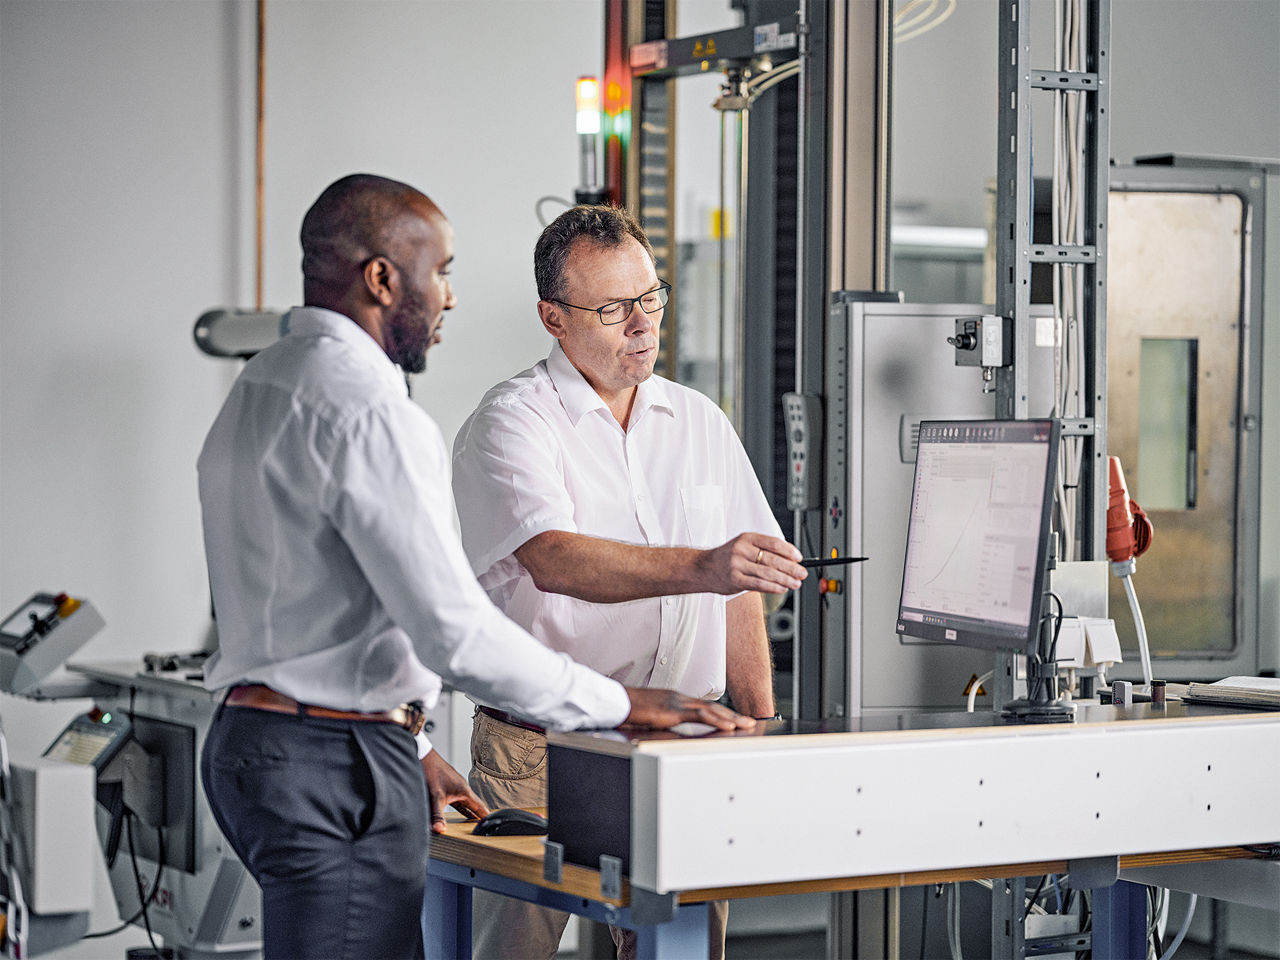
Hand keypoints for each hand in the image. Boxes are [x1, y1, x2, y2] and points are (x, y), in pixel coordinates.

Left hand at [421, 748, 488, 833]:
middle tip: (485, 825)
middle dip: (479, 815)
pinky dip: (459, 806)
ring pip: (465, 801)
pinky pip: (457, 799)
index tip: (492, 824)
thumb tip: (440, 829)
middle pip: (474, 804)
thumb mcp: (435, 797)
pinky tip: (455, 808)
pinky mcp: (447, 785)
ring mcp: (454, 786)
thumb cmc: (432, 771)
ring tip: (473, 820)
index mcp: (464, 791)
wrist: (423, 755)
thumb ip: (437, 815)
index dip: (485, 816)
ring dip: (469, 810)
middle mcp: (462, 788)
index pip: (479, 806)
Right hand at [622, 687, 756, 731]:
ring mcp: (677, 702)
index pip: (703, 705)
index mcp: (674, 699)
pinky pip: (700, 716)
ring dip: (731, 718)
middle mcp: (679, 698)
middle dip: (732, 714)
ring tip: (746, 725)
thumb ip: (662, 722)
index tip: (733, 719)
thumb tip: (668, 731)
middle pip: (712, 706)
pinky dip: (717, 721)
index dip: (720, 712)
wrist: (615, 701)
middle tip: (749, 721)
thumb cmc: (627, 709)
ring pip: (711, 709)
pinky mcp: (673, 711)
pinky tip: (729, 726)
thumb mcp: (649, 716)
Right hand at [698, 534, 805, 594]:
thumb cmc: (727, 557)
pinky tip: (782, 588)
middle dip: (791, 568)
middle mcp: (742, 550)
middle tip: (802, 573)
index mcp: (746, 538)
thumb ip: (764, 550)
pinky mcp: (735, 580)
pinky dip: (774, 587)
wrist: (703, 568)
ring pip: (768, 573)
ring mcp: (737, 565)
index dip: (789, 551)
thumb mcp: (744, 546)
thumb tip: (790, 558)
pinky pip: (759, 584)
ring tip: (796, 583)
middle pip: (773, 559)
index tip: (799, 558)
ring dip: (785, 580)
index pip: (773, 543)